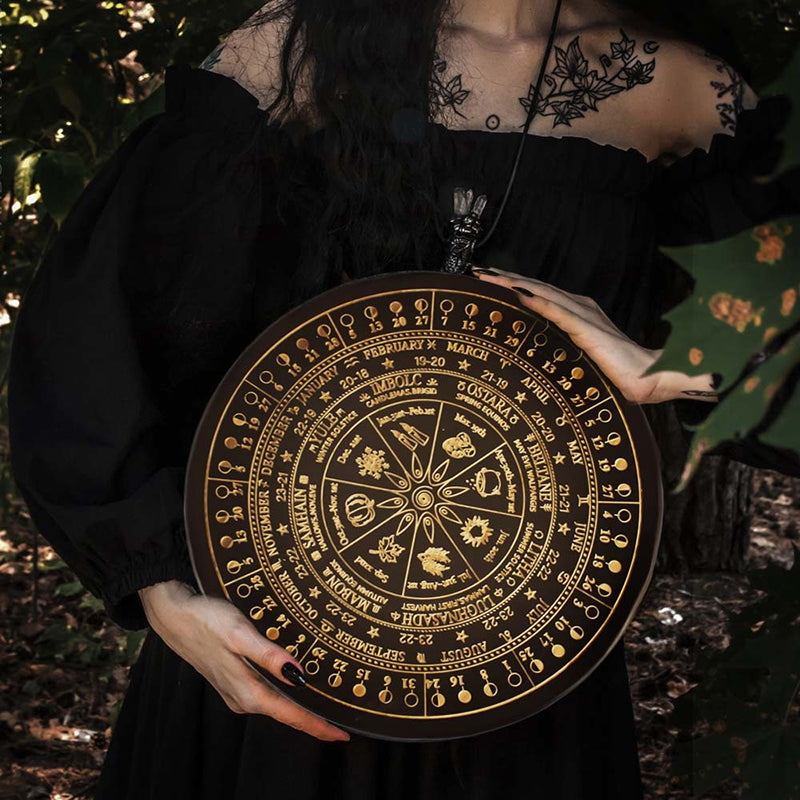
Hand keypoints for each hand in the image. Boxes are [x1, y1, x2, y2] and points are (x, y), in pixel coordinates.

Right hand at [138, 579, 349, 741]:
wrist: (174, 616)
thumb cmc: (206, 621)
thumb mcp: (240, 634)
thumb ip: (269, 655)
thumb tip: (297, 675)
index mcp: (248, 692)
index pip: (291, 715)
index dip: (318, 726)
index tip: (342, 734)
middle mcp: (243, 698)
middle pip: (286, 713)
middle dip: (314, 718)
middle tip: (344, 719)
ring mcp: (236, 691)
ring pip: (276, 704)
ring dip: (300, 706)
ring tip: (327, 704)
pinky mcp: (232, 680)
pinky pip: (265, 693)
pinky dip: (283, 693)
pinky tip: (294, 684)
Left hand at [470, 267, 717, 403]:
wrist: (648, 377)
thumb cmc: (618, 372)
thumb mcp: (582, 357)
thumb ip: (563, 347)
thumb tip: (537, 352)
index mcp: (579, 312)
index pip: (539, 293)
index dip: (514, 283)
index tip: (488, 279)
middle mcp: (580, 307)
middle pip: (536, 287)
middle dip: (506, 278)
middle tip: (479, 270)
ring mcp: (584, 316)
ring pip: (542, 293)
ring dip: (514, 284)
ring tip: (490, 277)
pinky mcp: (588, 330)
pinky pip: (558, 312)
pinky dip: (538, 301)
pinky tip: (520, 295)